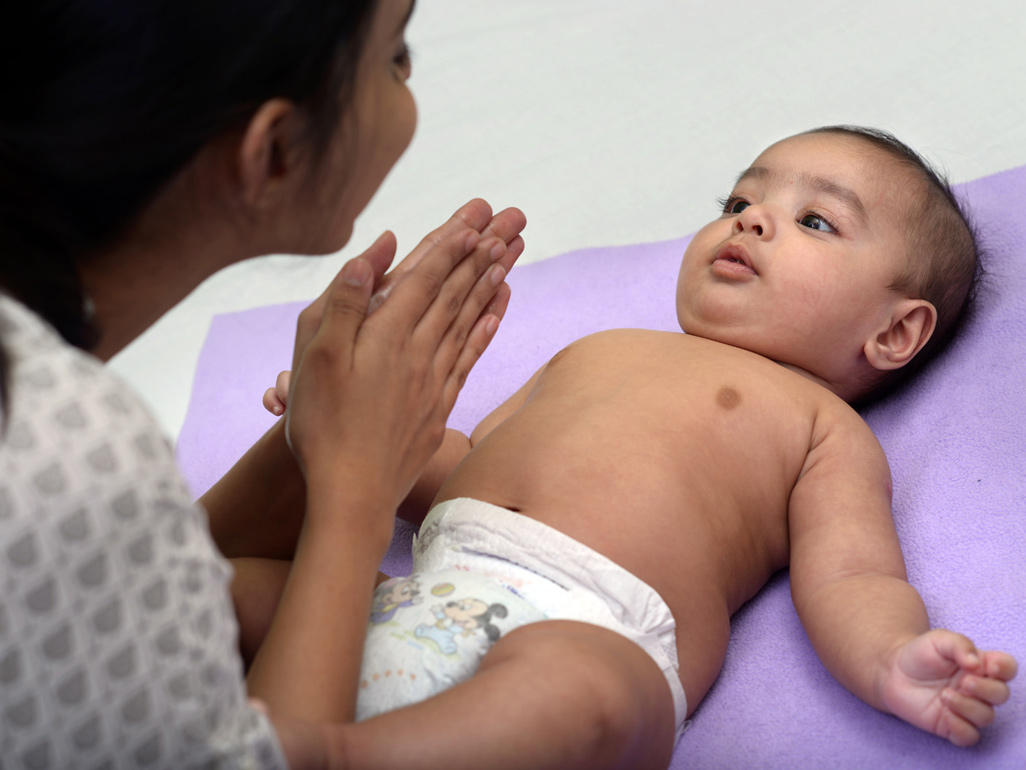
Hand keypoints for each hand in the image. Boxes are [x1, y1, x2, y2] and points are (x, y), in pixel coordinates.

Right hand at [284, 200, 525, 520]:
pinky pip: (470, 356)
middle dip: (482, 253)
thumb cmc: (323, 425)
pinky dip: (486, 328)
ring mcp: (434, 379)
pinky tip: (497, 311)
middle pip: (456, 292)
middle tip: (509, 223)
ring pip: (469, 319)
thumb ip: (345, 300)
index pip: (426, 277)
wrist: (353, 493)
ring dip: (490, 283)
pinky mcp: (439, 405)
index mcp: (386, 333)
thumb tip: (376, 249)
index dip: (451, 245)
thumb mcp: (316, 356)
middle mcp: (419, 351)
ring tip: (511, 255)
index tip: (476, 218)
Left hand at [881, 629, 1016, 745]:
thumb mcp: (939, 640)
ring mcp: (966, 708)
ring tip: (944, 695)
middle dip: (985, 689)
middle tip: (963, 682)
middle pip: (1000, 694)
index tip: (990, 666)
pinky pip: (969, 736)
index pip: (1006, 668)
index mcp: (980, 665)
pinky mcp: (951, 725)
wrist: (892, 671)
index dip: (1005, 669)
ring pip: (986, 717)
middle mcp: (977, 688)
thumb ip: (960, 645)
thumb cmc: (920, 653)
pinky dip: (961, 728)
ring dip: (968, 707)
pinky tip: (945, 715)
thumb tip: (977, 663)